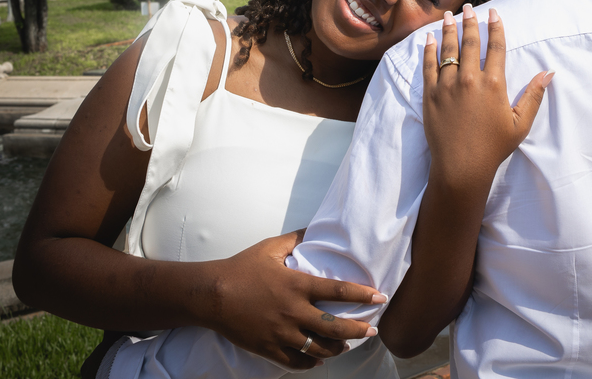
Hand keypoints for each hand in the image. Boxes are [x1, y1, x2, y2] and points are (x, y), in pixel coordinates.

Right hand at [206, 230, 384, 369]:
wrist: (211, 295)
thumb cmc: (241, 268)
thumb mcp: (270, 247)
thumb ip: (295, 239)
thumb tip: (313, 228)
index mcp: (297, 285)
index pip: (338, 291)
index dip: (362, 295)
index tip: (380, 298)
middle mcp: (293, 311)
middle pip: (335, 327)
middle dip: (358, 330)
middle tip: (372, 331)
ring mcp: (281, 333)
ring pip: (319, 349)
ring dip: (337, 349)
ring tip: (347, 346)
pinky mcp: (269, 348)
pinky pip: (296, 362)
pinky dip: (311, 363)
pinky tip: (319, 360)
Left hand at [422, 4, 551, 190]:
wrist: (461, 167)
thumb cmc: (494, 148)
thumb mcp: (520, 124)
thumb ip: (534, 96)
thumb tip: (549, 73)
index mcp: (493, 84)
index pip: (496, 47)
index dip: (495, 28)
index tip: (494, 13)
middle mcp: (470, 80)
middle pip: (470, 43)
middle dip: (470, 22)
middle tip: (469, 7)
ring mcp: (447, 86)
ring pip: (448, 50)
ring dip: (449, 30)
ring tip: (449, 15)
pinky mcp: (430, 95)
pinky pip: (429, 66)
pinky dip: (429, 50)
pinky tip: (430, 38)